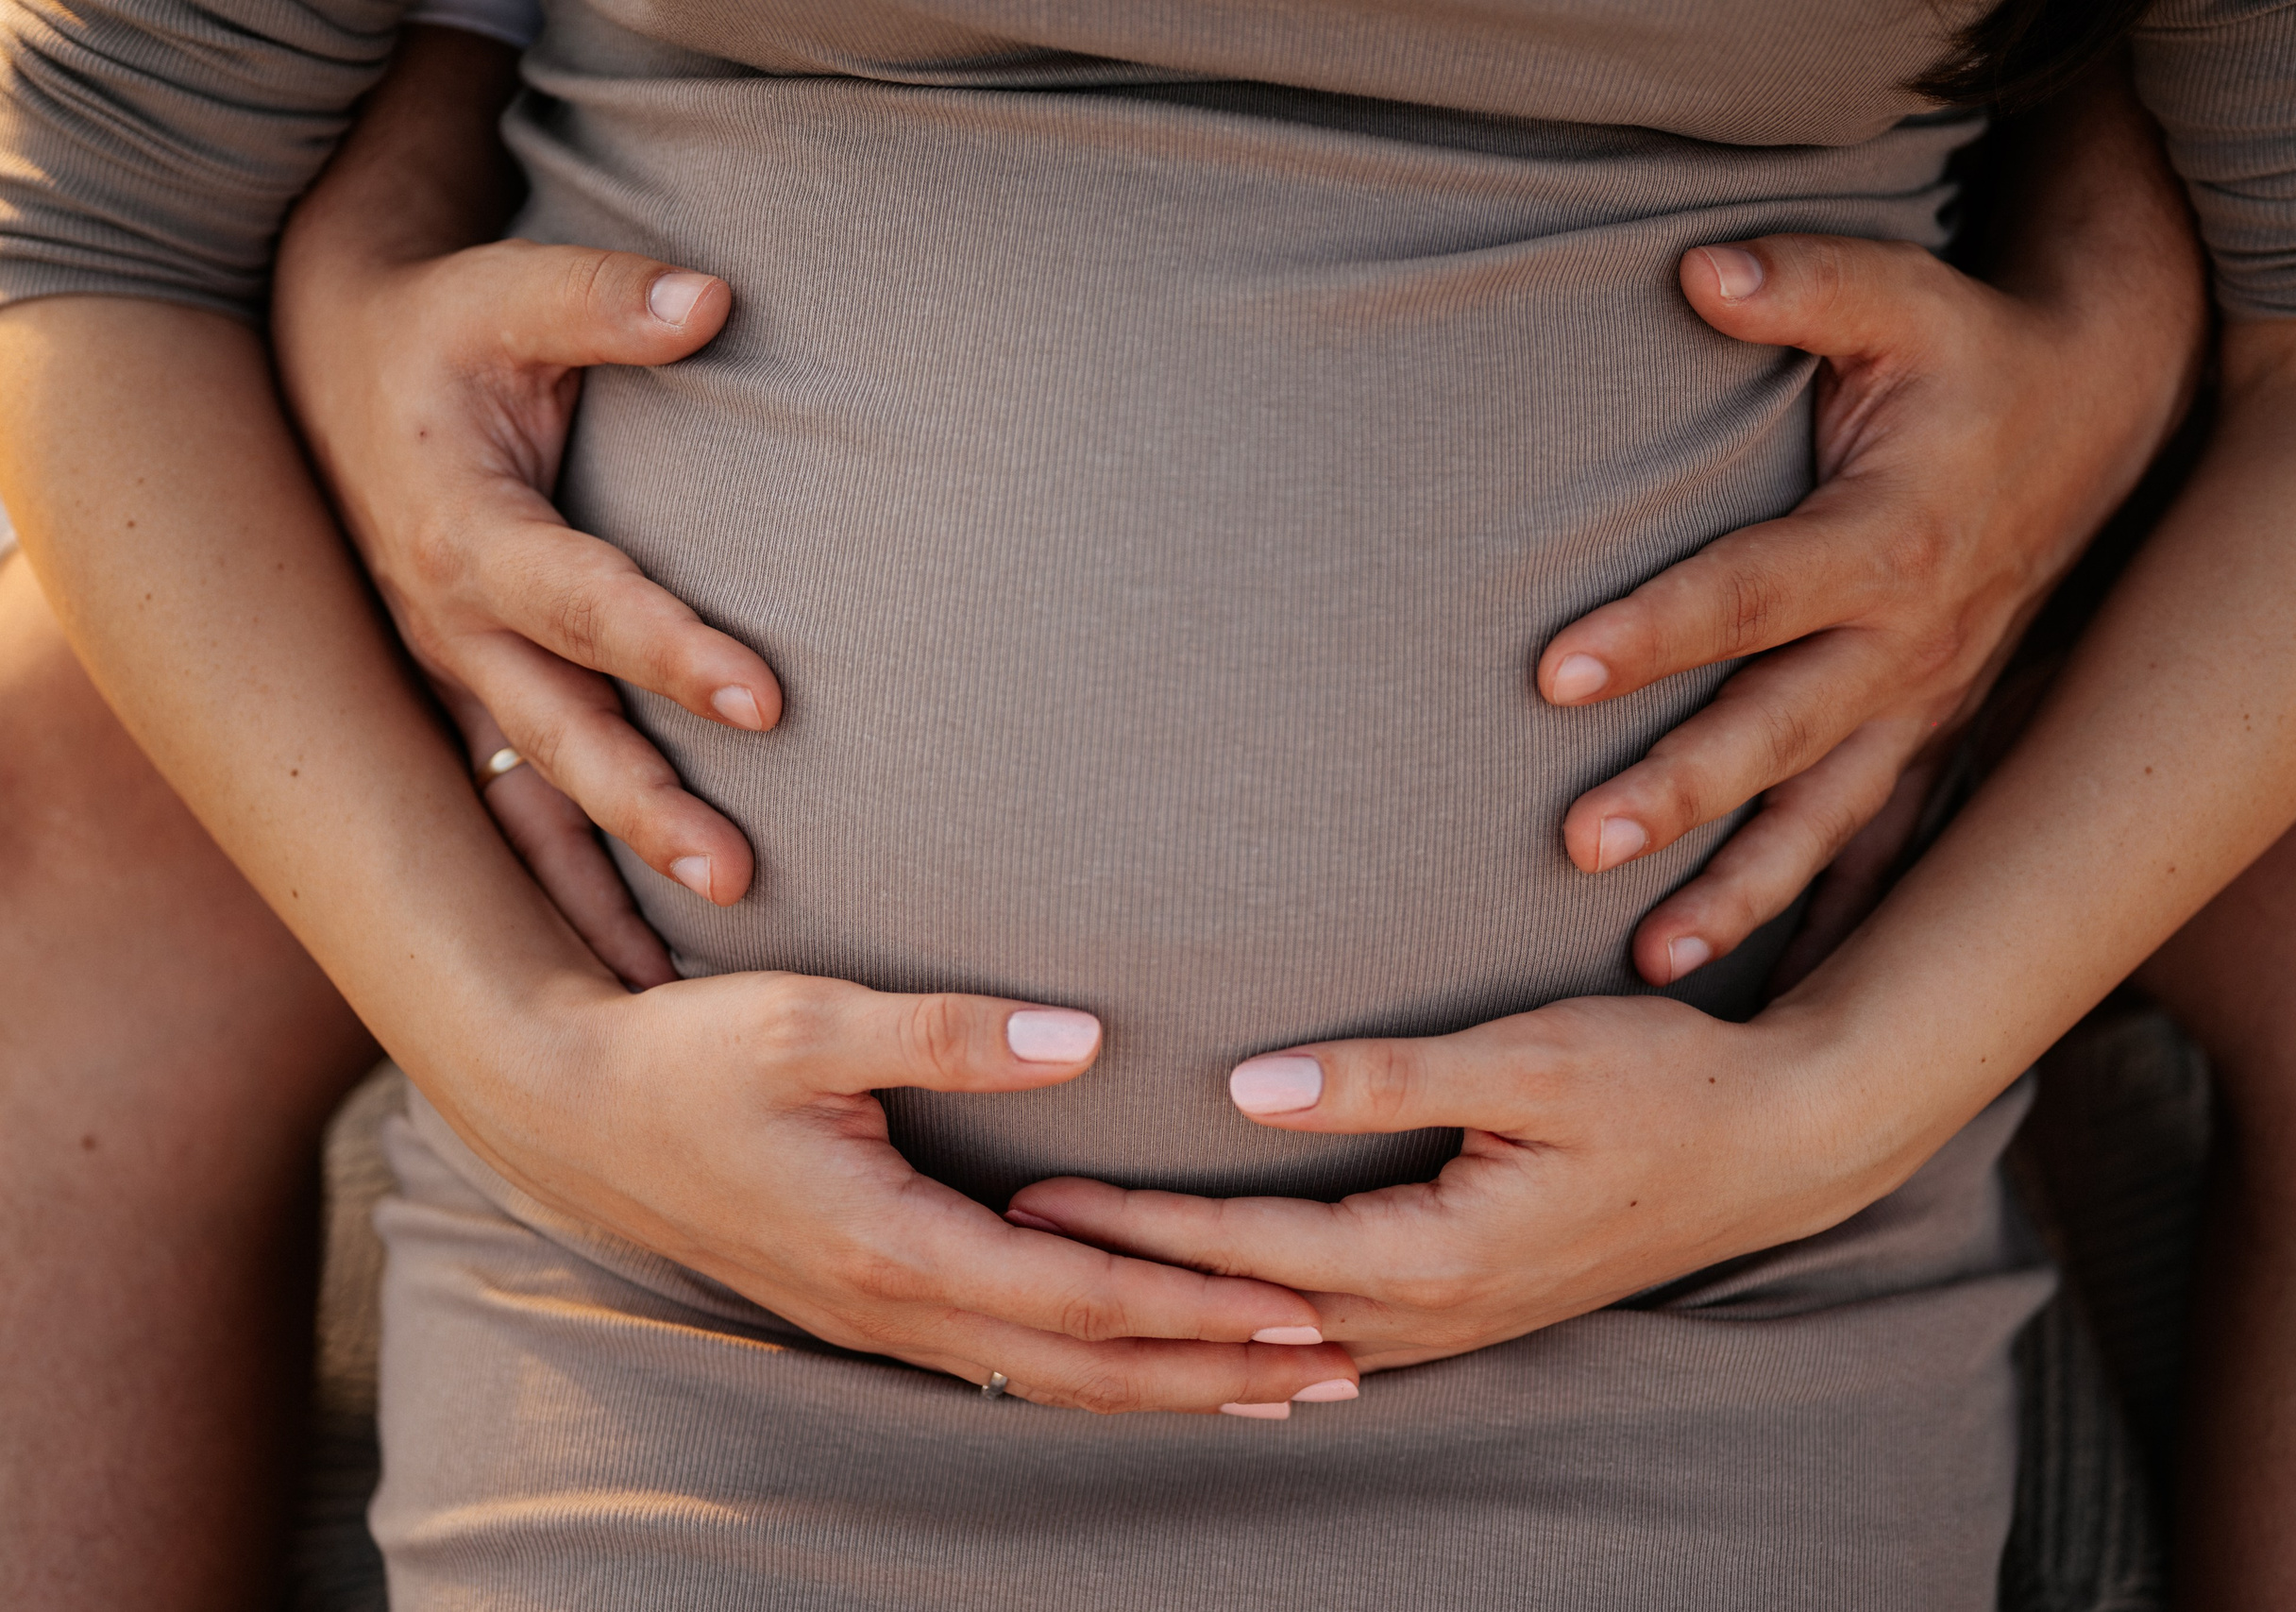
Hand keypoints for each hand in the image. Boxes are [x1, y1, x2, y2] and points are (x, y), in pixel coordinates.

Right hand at [273, 234, 770, 943]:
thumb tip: (712, 298)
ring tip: (676, 984)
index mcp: (471, 534)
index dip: (672, 650)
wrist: (321, 363)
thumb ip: (603, 301)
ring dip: (595, 889)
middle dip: (644, 809)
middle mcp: (454, 626)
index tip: (768, 699)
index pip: (587, 602)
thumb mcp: (503, 291)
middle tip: (738, 877)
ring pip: (524, 802)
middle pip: (560, 734)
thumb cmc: (434, 327)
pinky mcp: (460, 703)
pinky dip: (553, 896)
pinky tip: (620, 970)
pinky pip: (505, 818)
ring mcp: (451, 678)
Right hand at [463, 968, 1360, 1413]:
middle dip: (1221, 1373)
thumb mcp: (808, 1020)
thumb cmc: (685, 1056)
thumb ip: (947, 1029)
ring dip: (1172, 1386)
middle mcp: (895, 1304)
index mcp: (892, 1241)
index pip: (1082, 1298)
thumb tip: (1086, 1038)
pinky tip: (1143, 1363)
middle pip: (1090, 1368)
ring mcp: (880, 1317)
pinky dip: (1098, 1373)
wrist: (568, 1112)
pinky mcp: (869, 1303)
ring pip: (1052, 1381)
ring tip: (1278, 1387)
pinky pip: (1009, 1363)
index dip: (1200, 1307)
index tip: (1306, 1305)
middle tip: (1343, 1369)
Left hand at [1005, 995, 1910, 1371]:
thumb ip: (1385, 1076)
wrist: (1784, 1144)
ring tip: (1096, 1290)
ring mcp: (1463, 1320)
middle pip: (1251, 1307)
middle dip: (1134, 1279)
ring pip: (1295, 1336)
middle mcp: (1440, 1309)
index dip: (1139, 1224)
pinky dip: (1269, 1326)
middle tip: (1020, 1249)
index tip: (1039, 1201)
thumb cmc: (1665, 1085)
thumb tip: (1248, 1090)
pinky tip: (1231, 1322)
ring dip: (1194, 1312)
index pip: (1250, 1249)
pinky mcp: (1480, 1304)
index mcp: (1439, 1253)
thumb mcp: (1530, 1060)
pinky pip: (1344, 1333)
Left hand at [1550, 88, 2203, 988]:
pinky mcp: (1935, 737)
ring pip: (1827, 815)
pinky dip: (1835, 918)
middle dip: (1682, 788)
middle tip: (1579, 842)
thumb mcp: (1905, 298)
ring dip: (1745, 888)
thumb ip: (1805, 284)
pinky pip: (1885, 846)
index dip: (1655, 629)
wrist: (2109, 413)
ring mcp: (1924, 704)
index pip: (1748, 590)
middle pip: (1776, 726)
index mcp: (1883, 538)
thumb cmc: (1977, 356)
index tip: (1553, 673)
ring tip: (1656, 959)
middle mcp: (1904, 641)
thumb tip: (1698, 268)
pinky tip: (1777, 990)